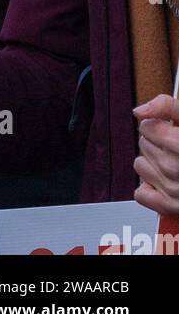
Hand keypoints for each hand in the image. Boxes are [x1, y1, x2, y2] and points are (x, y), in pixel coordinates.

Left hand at [133, 95, 178, 214]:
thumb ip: (167, 106)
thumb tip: (139, 111)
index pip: (145, 127)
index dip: (159, 126)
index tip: (171, 131)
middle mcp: (174, 168)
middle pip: (143, 145)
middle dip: (157, 144)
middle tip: (177, 149)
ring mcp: (172, 189)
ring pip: (140, 166)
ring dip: (153, 163)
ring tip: (174, 163)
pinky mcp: (171, 207)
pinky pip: (141, 193)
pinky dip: (151, 188)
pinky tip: (167, 181)